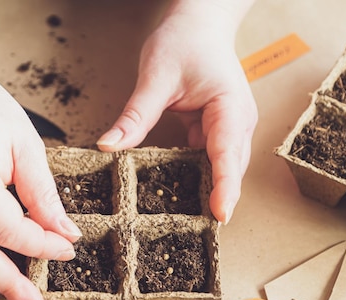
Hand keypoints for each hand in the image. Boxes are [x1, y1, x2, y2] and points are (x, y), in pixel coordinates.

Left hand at [97, 0, 256, 223]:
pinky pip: (207, 160)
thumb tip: (109, 146)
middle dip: (218, 199)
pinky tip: (176, 193)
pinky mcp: (214, 131)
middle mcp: (236, 122)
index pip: (228, 154)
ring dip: (207, 191)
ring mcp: (228, 128)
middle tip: (194, 231)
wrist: (200, 22)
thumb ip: (135, 115)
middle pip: (230, 169)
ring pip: (221, 168)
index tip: (220, 215)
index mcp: (230, 108)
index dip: (225, 187)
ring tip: (185, 222)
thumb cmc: (185, 41)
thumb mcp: (156, 77)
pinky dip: (195, 176)